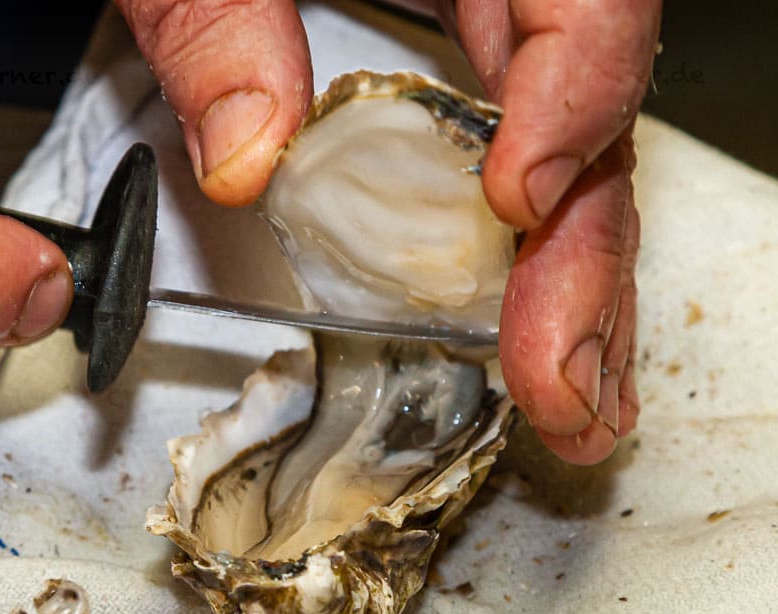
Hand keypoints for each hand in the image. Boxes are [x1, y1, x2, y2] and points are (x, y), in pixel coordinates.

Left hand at [118, 0, 659, 464]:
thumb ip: (213, 19)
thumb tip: (249, 158)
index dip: (571, 98)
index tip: (519, 197)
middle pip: (581, 110)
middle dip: (576, 255)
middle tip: (564, 377)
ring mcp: (484, 24)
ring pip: (562, 154)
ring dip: (568, 287)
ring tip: (573, 393)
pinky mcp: (450, 70)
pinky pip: (506, 162)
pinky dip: (518, 259)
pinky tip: (532, 334)